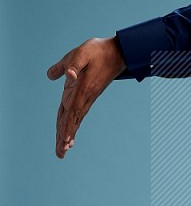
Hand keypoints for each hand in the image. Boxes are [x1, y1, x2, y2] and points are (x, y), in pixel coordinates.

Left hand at [46, 36, 127, 158]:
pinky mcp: (85, 97)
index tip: (65, 140)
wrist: (116, 53)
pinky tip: (69, 137)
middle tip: (60, 154)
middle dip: (65, 137)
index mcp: (81, 89)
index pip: (72, 110)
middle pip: (72, 120)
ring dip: (67, 135)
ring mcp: (85, 98)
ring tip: (62, 151)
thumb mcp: (81, 53)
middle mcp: (84, 97)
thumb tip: (67, 75)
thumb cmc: (97, 51)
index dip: (68, 125)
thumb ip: (71, 64)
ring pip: (74, 120)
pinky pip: (76, 114)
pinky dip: (71, 126)